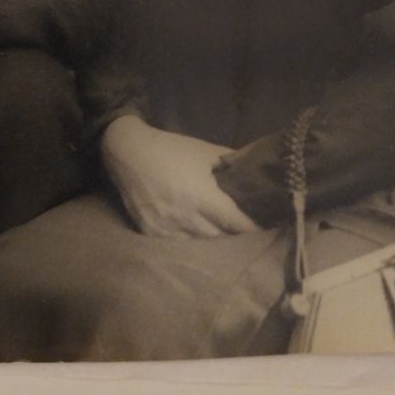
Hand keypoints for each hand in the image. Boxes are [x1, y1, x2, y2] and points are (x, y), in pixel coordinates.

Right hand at [101, 115, 259, 238]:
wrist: (128, 152)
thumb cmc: (171, 149)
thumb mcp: (205, 151)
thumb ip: (232, 162)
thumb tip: (255, 172)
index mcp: (202, 196)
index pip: (238, 224)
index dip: (254, 228)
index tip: (266, 227)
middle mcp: (186, 217)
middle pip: (222, 239)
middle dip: (235, 236)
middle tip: (246, 231)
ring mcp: (166, 229)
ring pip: (201, 246)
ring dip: (213, 241)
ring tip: (223, 235)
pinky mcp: (151, 234)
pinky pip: (180, 245)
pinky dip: (191, 241)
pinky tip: (196, 233)